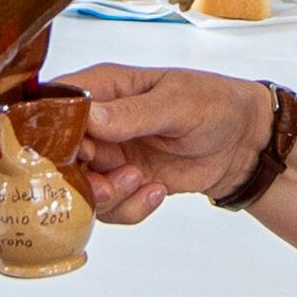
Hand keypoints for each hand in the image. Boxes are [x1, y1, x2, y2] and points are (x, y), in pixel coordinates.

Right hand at [60, 65, 275, 222]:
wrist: (245, 143)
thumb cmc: (215, 105)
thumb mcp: (177, 103)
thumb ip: (132, 113)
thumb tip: (91, 117)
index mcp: (104, 88)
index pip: (55, 105)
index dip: (51, 131)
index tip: (74, 151)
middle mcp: (98, 123)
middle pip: (59, 155)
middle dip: (81, 175)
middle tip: (116, 178)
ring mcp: (109, 156)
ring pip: (80, 188)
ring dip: (108, 196)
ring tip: (141, 181)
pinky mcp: (124, 184)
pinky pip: (109, 208)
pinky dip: (131, 207)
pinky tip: (158, 191)